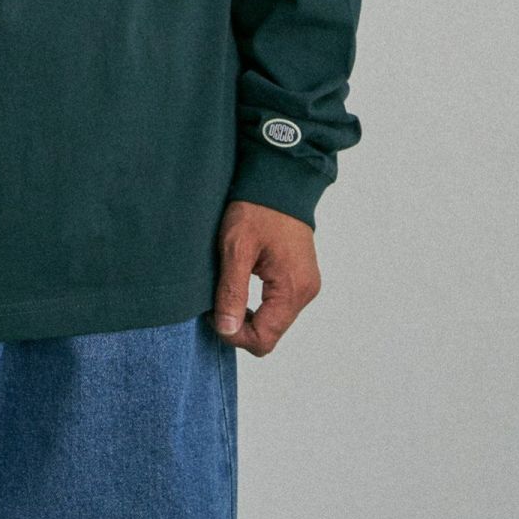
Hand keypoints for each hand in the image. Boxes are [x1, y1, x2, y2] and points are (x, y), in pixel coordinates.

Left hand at [208, 200, 320, 354]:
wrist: (278, 179)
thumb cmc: (256, 209)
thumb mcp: (236, 249)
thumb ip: (232, 292)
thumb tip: (227, 329)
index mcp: (293, 289)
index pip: (264, 339)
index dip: (234, 335)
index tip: (212, 313)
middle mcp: (305, 292)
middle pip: (270, 334)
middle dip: (240, 326)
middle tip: (216, 303)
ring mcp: (305, 285)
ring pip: (274, 321)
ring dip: (248, 314)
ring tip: (226, 291)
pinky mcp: (299, 277)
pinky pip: (278, 305)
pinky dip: (258, 304)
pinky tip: (241, 284)